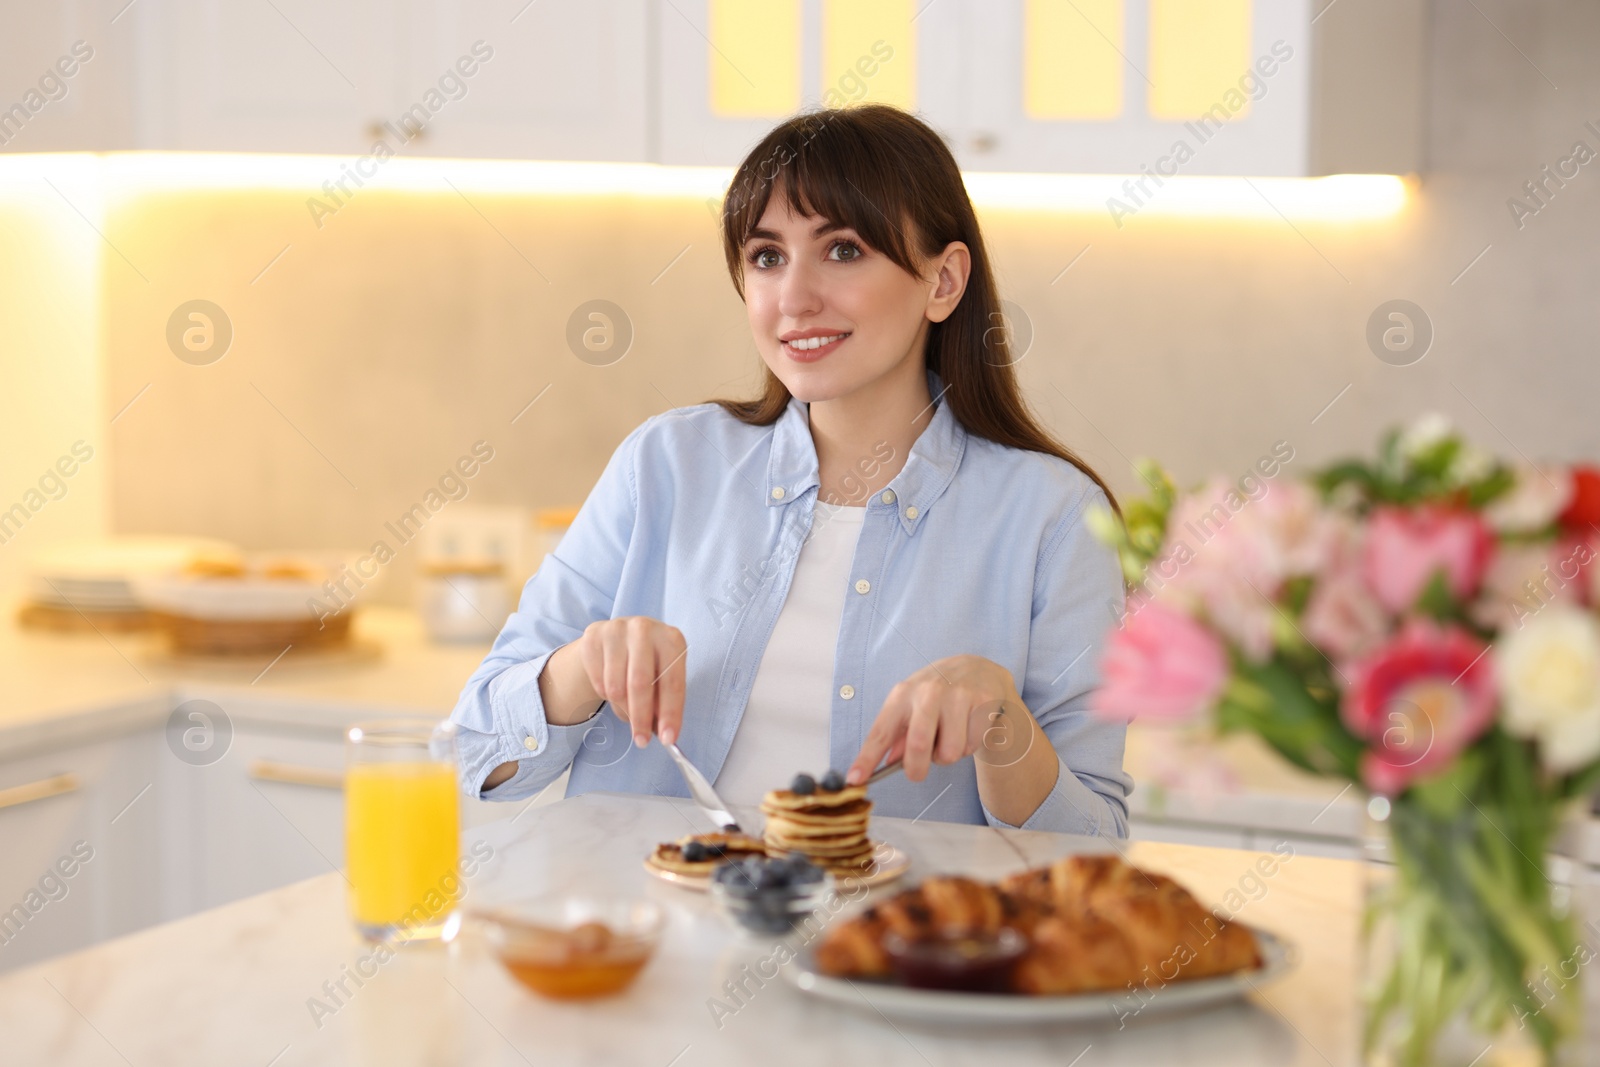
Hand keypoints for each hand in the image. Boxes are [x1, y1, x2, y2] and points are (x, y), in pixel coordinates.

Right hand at [575, 616, 688, 747]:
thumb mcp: (664, 677)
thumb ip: (664, 703)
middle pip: (640, 683)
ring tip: (627, 709)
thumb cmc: (650, 663)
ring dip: (622, 708)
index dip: (670, 713)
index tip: (668, 739)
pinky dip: (605, 695)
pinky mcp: (592, 636)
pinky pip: (598, 681)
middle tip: (641, 742)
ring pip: (615, 686)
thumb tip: (664, 735)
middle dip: (641, 718)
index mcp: (671, 638)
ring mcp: (616, 629)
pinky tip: (612, 689)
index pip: (672, 682)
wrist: (619, 637)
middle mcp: (644, 629)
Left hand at [846, 655, 1034, 784]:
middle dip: (916, 769)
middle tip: (918, 773)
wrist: (978, 668)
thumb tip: (887, 762)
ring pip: (949, 752)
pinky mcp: (982, 702)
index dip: (867, 759)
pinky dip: (969, 747)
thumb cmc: (937, 693)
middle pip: (918, 745)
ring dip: (948, 755)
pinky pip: (971, 746)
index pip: (881, 732)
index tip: (855, 779)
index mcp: (903, 694)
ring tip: (951, 737)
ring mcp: (957, 695)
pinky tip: (969, 728)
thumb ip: (899, 735)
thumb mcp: (911, 705)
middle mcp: (928, 692)